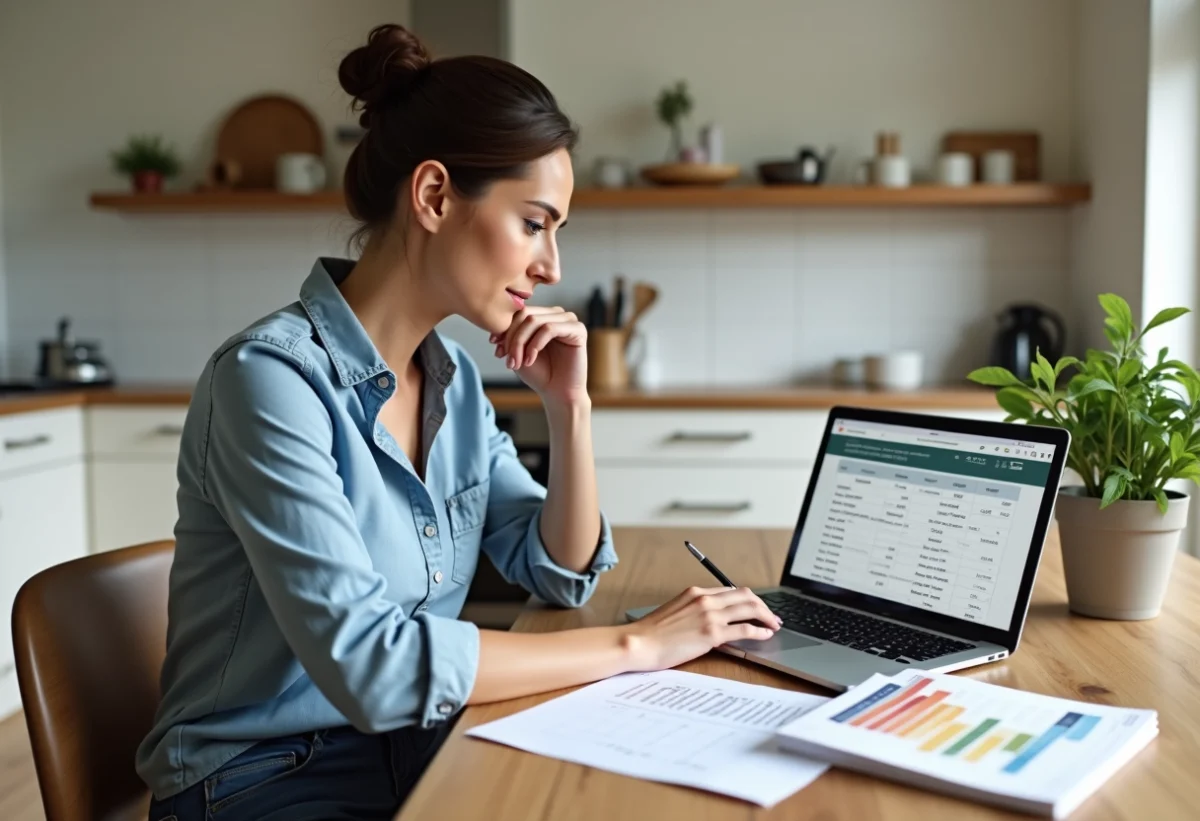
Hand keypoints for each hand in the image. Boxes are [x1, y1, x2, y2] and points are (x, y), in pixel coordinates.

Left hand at [490, 306, 587, 404]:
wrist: (557, 393)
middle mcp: (556, 314)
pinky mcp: (578, 329)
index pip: (519, 312)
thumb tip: (496, 322)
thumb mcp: (517, 351)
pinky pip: (549, 329)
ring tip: (517, 363)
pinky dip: (535, 344)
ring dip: (521, 343)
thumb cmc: (539, 373)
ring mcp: (568, 320)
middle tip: (507, 359)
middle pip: (525, 314)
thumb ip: (509, 334)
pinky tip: (530, 360)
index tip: (495, 346)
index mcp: (543, 315)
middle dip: (512, 337)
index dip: (504, 328)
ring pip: (535, 321)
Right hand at [620, 586, 782, 671]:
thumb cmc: (652, 633)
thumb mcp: (675, 612)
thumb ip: (695, 610)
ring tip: (774, 625)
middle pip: (746, 595)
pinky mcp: (712, 633)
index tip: (756, 607)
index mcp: (696, 592)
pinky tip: (766, 634)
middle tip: (772, 616)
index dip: (748, 599)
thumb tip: (711, 619)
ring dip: (767, 616)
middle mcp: (705, 599)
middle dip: (763, 605)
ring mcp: (710, 615)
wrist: (639, 643)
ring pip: (750, 608)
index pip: (731, 590)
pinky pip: (745, 629)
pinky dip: (760, 630)